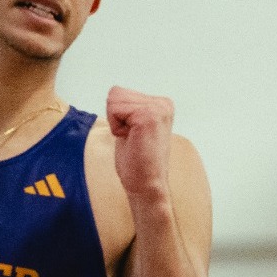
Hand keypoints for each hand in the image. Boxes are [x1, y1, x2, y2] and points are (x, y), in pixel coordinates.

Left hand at [107, 87, 176, 207]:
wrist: (146, 185)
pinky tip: (132, 141)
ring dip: (116, 124)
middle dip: (115, 119)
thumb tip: (114, 91)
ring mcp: (158, 108)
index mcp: (161, 104)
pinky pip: (114, 110)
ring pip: (113, 100)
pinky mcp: (149, 116)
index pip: (119, 92)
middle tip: (132, 139)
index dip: (117, 117)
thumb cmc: (136, 161)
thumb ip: (129, 108)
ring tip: (133, 140)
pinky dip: (116, 128)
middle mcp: (163, 103)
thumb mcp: (133, 126)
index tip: (133, 135)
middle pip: (115, 93)